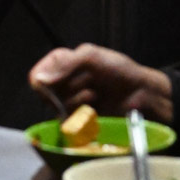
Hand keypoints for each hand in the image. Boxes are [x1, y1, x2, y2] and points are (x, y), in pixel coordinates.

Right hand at [29, 42, 173, 123]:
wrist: (141, 94)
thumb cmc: (120, 71)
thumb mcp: (93, 57)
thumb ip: (67, 63)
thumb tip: (39, 78)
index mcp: (65, 63)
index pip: (38, 73)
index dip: (42, 80)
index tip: (51, 84)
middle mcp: (65, 84)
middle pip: (47, 93)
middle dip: (68, 89)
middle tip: (89, 85)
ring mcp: (71, 103)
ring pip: (58, 108)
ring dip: (78, 101)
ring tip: (96, 96)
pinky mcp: (78, 121)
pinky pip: (69, 122)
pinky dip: (81, 115)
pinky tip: (96, 109)